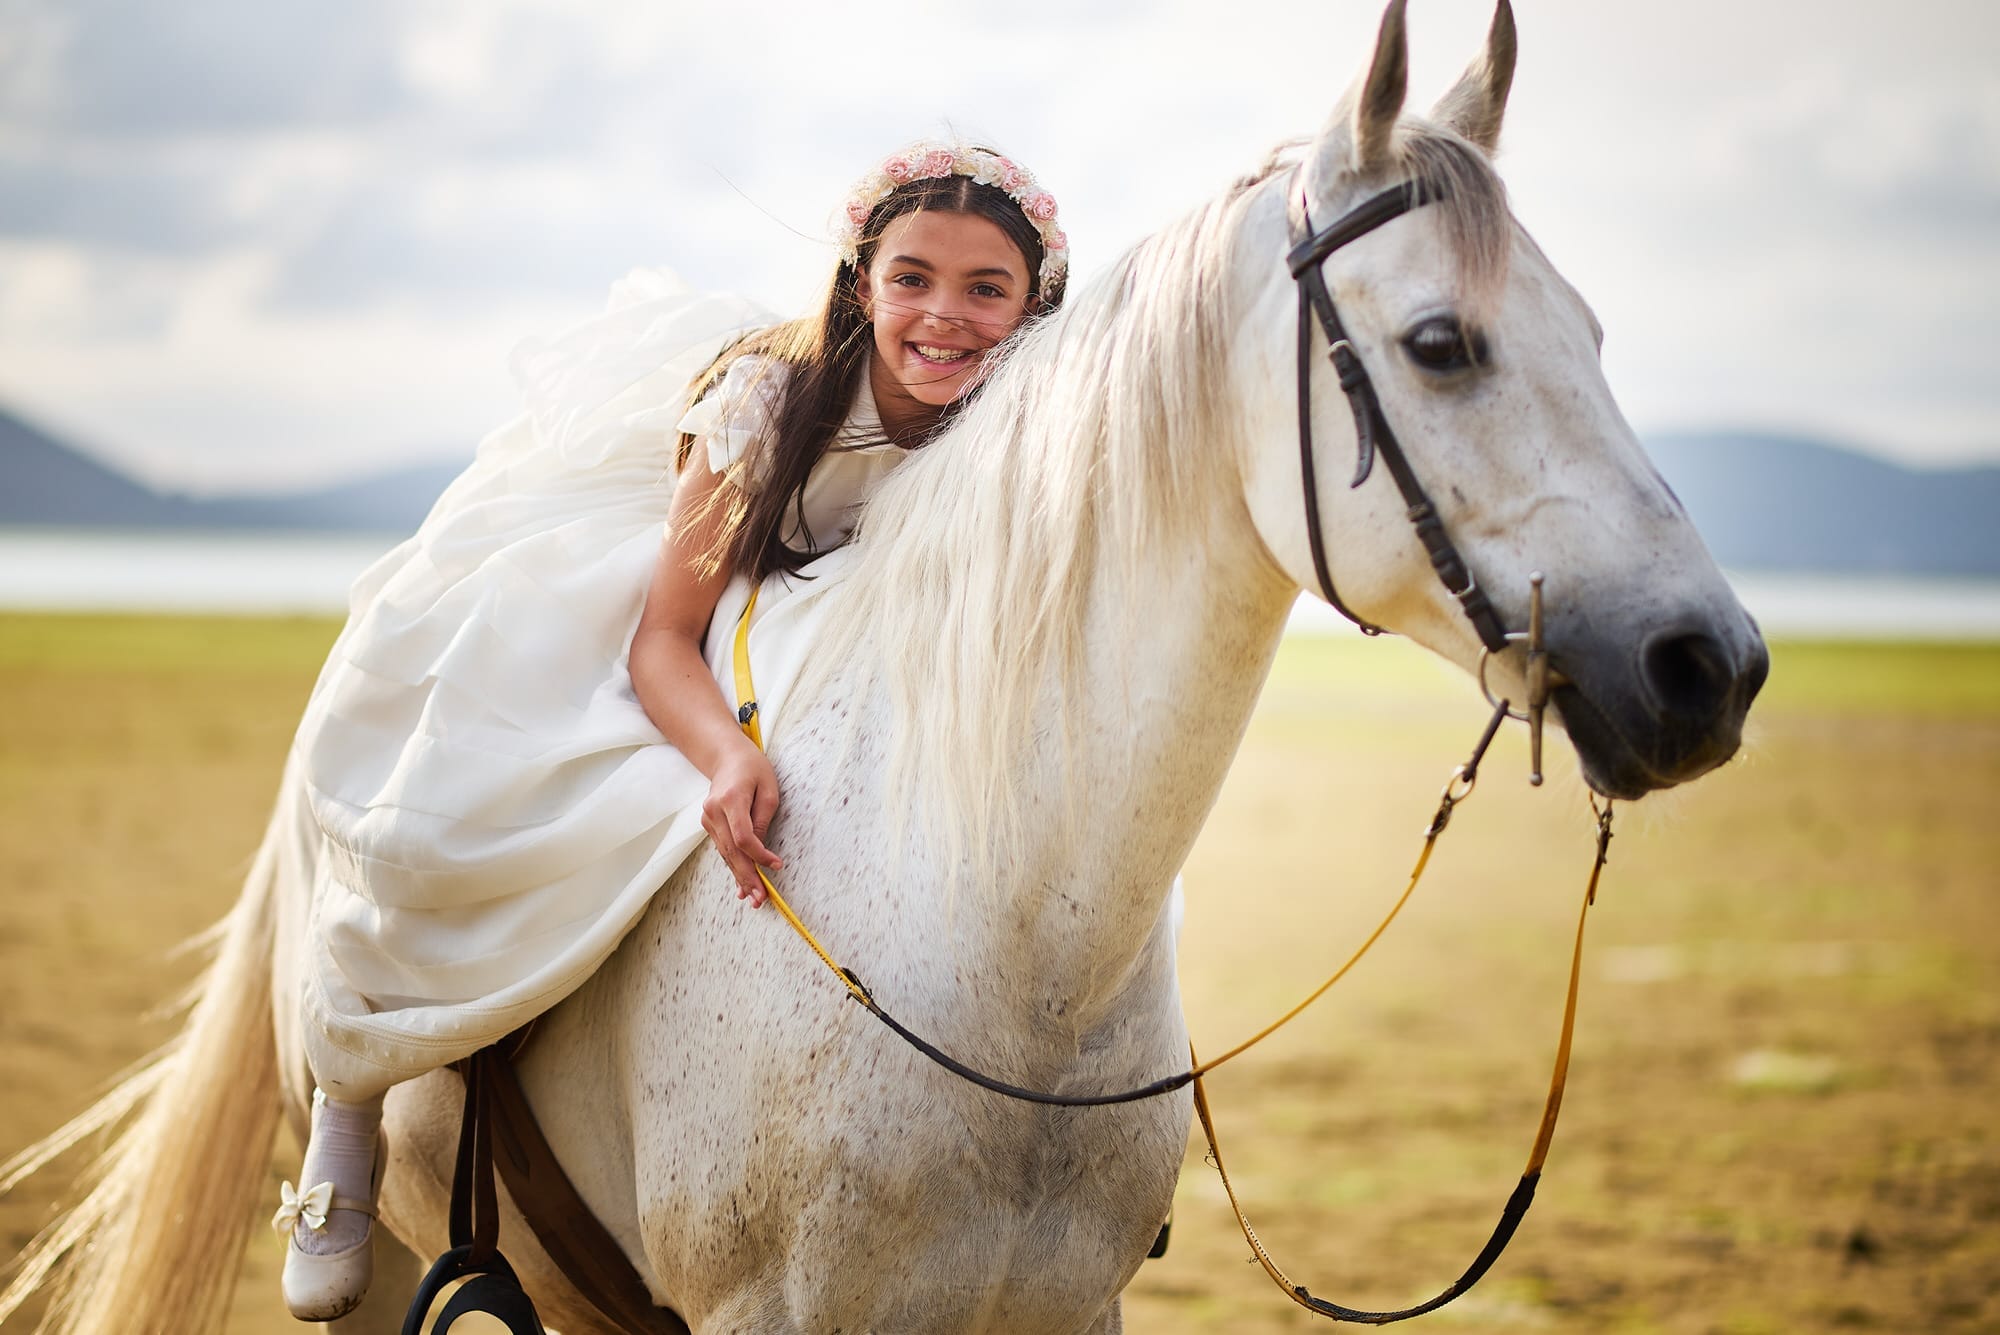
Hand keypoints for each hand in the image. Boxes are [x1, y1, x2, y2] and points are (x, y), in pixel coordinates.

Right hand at [701, 742, 782, 906]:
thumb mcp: (768, 789)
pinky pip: (723, 849)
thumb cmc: (753, 769)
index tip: (776, 865)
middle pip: (731, 851)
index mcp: (730, 799)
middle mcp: (714, 811)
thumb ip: (763, 819)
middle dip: (747, 876)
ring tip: (754, 898)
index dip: (759, 855)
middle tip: (761, 897)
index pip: (743, 836)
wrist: (727, 757)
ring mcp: (708, 819)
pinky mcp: (708, 824)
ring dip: (740, 877)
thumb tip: (759, 850)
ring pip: (725, 854)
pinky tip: (742, 886)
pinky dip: (734, 867)